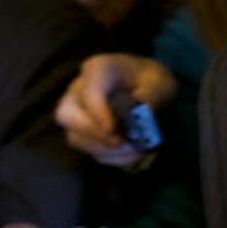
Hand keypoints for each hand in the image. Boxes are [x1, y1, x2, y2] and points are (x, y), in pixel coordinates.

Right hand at [56, 53, 178, 166]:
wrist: (149, 88)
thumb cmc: (152, 82)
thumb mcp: (160, 84)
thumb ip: (152, 98)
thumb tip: (139, 119)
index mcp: (99, 70)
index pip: (88, 92)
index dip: (98, 114)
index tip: (115, 132)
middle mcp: (79, 90)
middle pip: (66, 115)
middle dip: (94, 134)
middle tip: (120, 143)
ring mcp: (78, 113)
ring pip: (74, 137)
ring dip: (103, 150)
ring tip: (133, 150)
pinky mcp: (83, 133)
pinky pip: (88, 150)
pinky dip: (110, 157)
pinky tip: (131, 154)